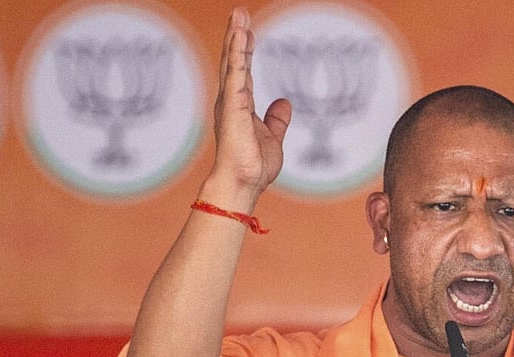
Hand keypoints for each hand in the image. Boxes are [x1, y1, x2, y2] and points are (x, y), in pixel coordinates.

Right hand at [208, 8, 291, 208]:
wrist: (243, 183)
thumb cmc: (252, 166)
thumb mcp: (272, 138)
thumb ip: (276, 120)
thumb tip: (284, 103)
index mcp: (239, 107)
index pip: (242, 72)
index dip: (244, 51)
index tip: (247, 31)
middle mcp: (231, 101)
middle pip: (234, 62)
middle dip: (236, 37)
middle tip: (240, 13)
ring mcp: (230, 102)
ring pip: (232, 63)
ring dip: (236, 38)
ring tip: (239, 15)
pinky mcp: (233, 106)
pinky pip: (236, 74)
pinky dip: (237, 53)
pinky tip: (240, 36)